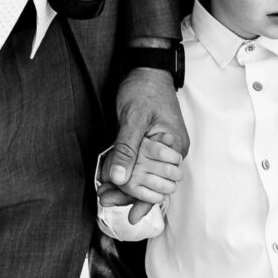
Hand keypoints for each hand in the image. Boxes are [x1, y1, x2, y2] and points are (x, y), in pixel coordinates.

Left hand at [107, 67, 187, 207]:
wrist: (147, 68)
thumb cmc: (145, 89)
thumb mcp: (133, 119)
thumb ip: (126, 149)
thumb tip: (118, 178)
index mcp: (174, 148)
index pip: (157, 182)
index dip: (138, 197)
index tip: (121, 209)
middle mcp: (171, 152)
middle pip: (150, 183)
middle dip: (127, 194)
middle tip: (104, 200)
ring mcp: (162, 149)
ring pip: (144, 175)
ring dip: (125, 186)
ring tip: (105, 195)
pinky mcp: (151, 144)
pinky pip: (141, 164)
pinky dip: (128, 172)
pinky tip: (113, 181)